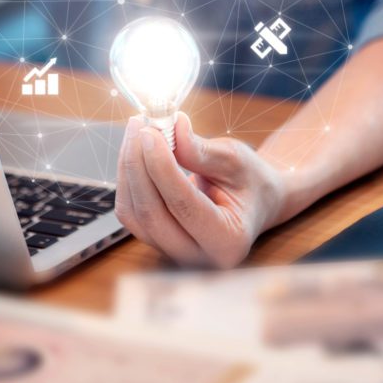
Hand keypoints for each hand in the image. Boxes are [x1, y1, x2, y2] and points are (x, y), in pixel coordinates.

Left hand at [115, 114, 287, 267]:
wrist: (255, 201)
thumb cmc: (250, 181)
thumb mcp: (236, 160)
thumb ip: (200, 150)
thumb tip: (168, 129)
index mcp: (228, 241)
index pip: (183, 205)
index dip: (161, 166)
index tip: (150, 132)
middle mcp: (198, 256)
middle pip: (151, 213)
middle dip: (138, 165)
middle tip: (140, 126)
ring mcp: (173, 252)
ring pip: (133, 213)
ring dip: (128, 168)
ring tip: (137, 132)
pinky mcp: (155, 240)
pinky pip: (129, 211)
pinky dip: (127, 178)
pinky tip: (135, 151)